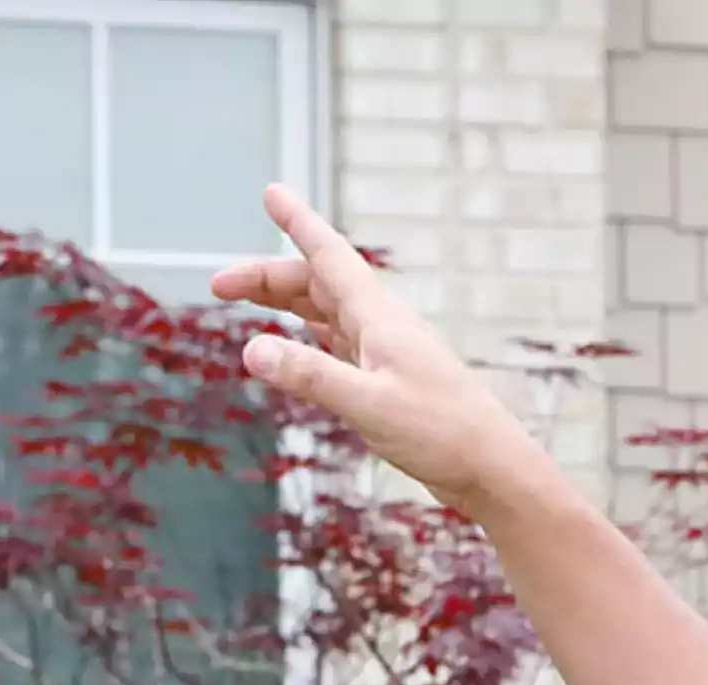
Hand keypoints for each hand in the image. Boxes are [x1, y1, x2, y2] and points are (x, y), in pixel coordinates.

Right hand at [211, 184, 546, 514]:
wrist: (489, 468)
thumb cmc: (442, 432)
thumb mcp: (368, 405)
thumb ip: (310, 376)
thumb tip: (251, 350)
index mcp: (379, 317)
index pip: (329, 256)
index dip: (298, 222)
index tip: (272, 192)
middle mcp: (381, 325)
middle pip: (316, 283)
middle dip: (267, 276)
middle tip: (218, 285)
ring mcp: (384, 351)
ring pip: (324, 311)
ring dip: (283, 301)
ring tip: (244, 301)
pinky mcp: (386, 378)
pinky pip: (336, 342)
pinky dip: (306, 335)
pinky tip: (292, 342)